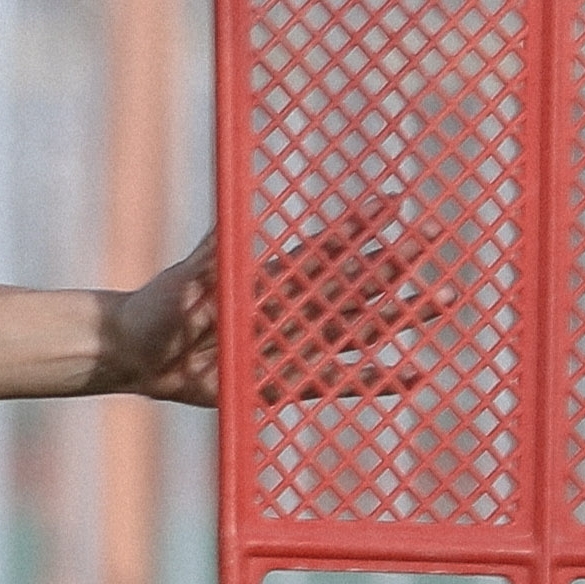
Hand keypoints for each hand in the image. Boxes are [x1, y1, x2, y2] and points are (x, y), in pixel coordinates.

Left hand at [103, 202, 451, 407]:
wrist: (138, 356)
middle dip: (394, 260)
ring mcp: (294, 345)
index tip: (391, 199)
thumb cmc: (157, 308)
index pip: (323, 248)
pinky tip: (414, 373)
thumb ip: (210, 258)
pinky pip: (339, 381)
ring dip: (401, 313)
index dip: (356, 226)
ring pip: (360, 327)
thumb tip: (228, 224)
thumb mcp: (185, 280)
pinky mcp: (287, 384)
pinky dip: (375, 379)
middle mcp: (291, 307)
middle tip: (436, 234)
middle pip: (354, 282)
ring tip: (445, 297)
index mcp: (269, 276)